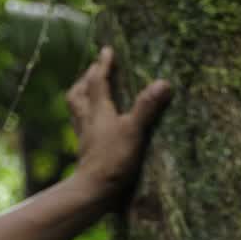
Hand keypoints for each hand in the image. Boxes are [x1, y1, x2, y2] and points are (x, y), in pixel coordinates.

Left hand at [66, 47, 172, 199]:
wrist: (93, 190)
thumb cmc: (112, 159)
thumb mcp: (134, 131)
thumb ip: (147, 107)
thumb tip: (164, 83)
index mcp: (98, 110)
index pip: (98, 81)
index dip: (103, 64)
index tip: (106, 49)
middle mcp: (87, 120)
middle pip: (79, 93)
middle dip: (86, 78)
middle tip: (95, 69)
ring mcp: (84, 135)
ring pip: (76, 109)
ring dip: (81, 95)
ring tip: (88, 90)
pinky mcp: (86, 150)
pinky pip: (81, 125)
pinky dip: (85, 117)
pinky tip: (93, 122)